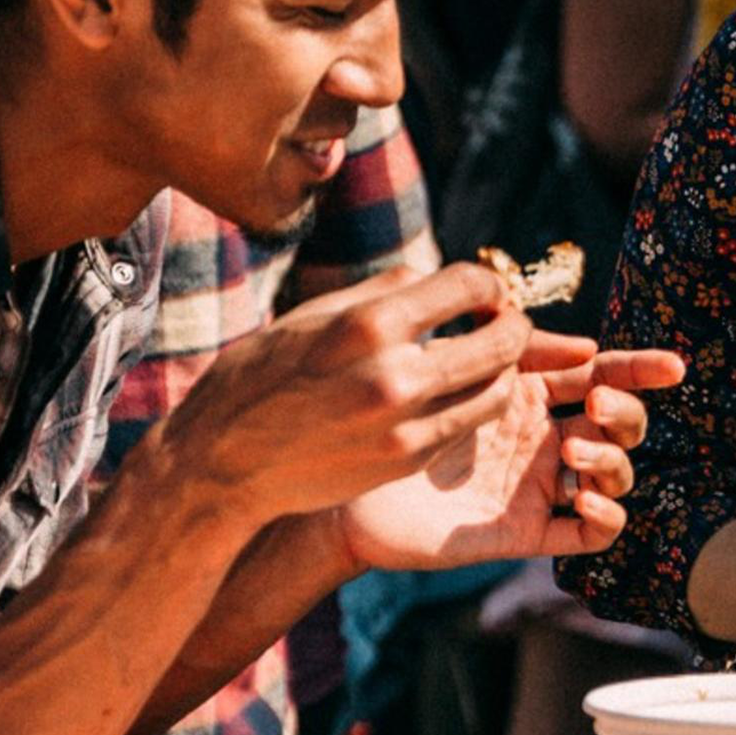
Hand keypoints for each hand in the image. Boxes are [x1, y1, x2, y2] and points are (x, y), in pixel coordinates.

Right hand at [136, 259, 538, 534]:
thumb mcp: (314, 314)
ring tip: (488, 359)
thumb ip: (384, 291)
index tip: (486, 291)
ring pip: (497, 389)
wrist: (223, 460)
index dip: (489, 285)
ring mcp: (406, 425)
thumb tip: (438, 275)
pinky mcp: (407, 460)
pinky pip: (467, 424)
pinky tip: (459, 392)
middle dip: (512, 325)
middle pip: (500, 341)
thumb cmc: (262, 375)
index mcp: (370, 325)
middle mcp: (396, 376)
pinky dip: (474, 404)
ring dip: (504, 369)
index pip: (470, 286)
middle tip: (505, 321)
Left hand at [334, 328, 686, 571]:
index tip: (673, 366)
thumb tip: (586, 345)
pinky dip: (606, 517)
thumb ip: (517, 353)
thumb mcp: (460, 372)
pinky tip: (585, 500)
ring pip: (615, 476)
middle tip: (596, 403)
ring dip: (611, 460)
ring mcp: (539, 487)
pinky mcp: (527, 532)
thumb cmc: (393, 419)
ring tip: (573, 453)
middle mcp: (544, 441)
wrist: (344, 486)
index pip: (601, 376)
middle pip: (619, 426)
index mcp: (531, 396)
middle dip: (625, 412)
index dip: (641, 370)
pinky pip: (589, 535)